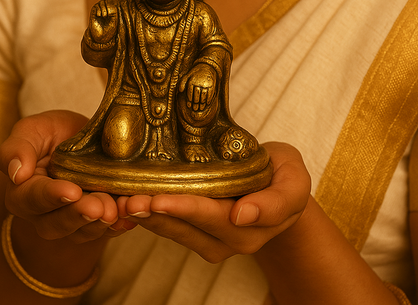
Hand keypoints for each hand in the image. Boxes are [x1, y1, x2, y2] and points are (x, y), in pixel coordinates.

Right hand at [0, 110, 135, 244]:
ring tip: (114, 210)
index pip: (31, 198)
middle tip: (98, 207)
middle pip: (56, 223)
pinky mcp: (94, 225)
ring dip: (98, 224)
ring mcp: (70, 222)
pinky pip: (104, 232)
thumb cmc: (54, 133)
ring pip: (81, 232)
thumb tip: (16, 173)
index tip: (71, 190)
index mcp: (22, 191)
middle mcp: (43, 214)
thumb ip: (17, 147)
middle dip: (78, 215)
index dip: (51, 196)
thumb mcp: (33, 129)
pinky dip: (117, 226)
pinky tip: (128, 218)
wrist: (87, 137)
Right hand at [89, 0, 118, 41]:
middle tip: (108, 14)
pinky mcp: (93, 13)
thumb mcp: (114, 19)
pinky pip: (95, 6)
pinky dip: (98, 10)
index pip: (113, 1)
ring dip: (103, 8)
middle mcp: (106, 9)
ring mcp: (99, 10)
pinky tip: (99, 15)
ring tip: (104, 16)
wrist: (101, 37)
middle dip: (108, 5)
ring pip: (102, 2)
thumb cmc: (109, 30)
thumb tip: (109, 1)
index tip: (112, 13)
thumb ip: (113, 10)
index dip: (112, 4)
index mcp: (112, 10)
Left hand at [117, 142, 310, 262]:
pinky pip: (172, 229)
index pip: (219, 216)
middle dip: (160, 212)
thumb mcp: (295, 179)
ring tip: (122, 202)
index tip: (163, 200)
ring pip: (177, 231)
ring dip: (148, 217)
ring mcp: (215, 242)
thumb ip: (277, 199)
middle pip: (191, 226)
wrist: (279, 188)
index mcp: (258, 224)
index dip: (189, 208)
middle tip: (131, 200)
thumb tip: (244, 215)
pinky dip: (149, 217)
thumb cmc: (285, 175)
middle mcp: (234, 239)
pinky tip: (127, 203)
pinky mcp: (198, 237)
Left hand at [179, 63, 216, 112]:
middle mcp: (198, 82)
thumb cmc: (195, 72)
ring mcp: (205, 83)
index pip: (190, 93)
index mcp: (191, 80)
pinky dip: (208, 99)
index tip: (189, 106)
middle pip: (196, 95)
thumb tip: (180, 90)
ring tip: (200, 108)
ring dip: (202, 103)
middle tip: (195, 109)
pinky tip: (207, 103)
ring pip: (203, 95)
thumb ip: (182, 82)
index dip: (189, 100)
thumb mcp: (187, 75)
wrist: (206, 65)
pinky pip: (210, 93)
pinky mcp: (212, 84)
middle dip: (195, 103)